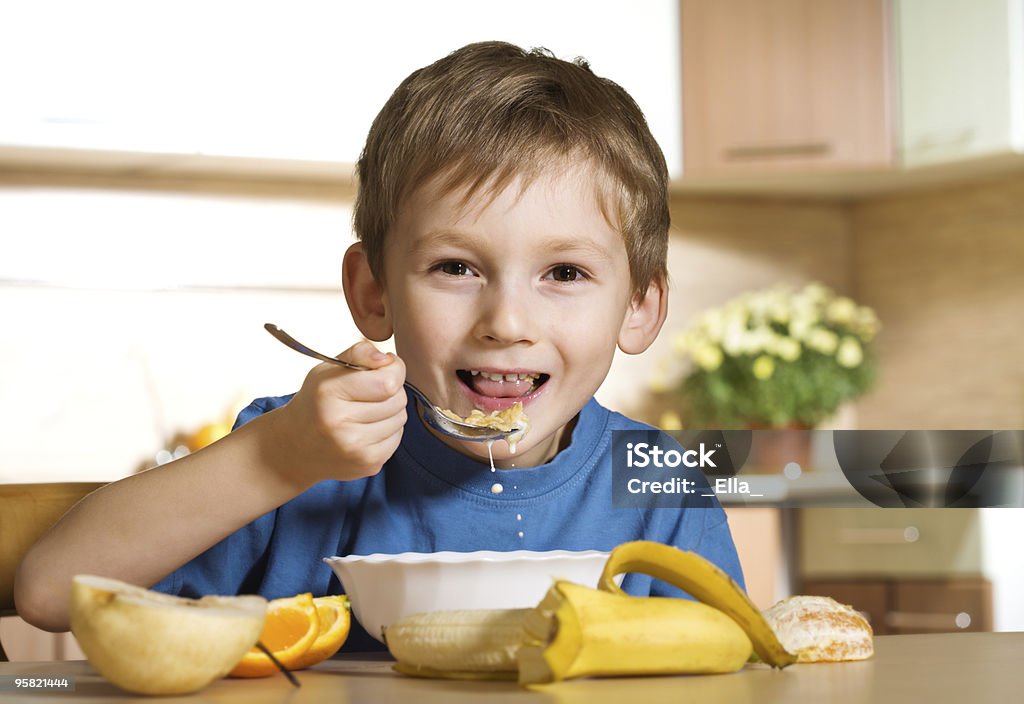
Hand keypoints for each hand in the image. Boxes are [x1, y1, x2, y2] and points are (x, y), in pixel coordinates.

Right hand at [269, 341, 406, 486]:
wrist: (294, 447)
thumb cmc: (315, 402)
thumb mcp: (327, 370)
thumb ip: (360, 353)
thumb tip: (389, 359)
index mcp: (329, 393)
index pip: (388, 381)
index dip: (394, 370)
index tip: (384, 369)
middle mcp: (340, 424)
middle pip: (398, 400)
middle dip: (391, 391)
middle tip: (370, 392)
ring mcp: (355, 449)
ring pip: (400, 419)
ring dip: (390, 412)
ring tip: (366, 412)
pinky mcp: (367, 465)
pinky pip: (397, 439)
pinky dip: (387, 431)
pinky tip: (366, 430)